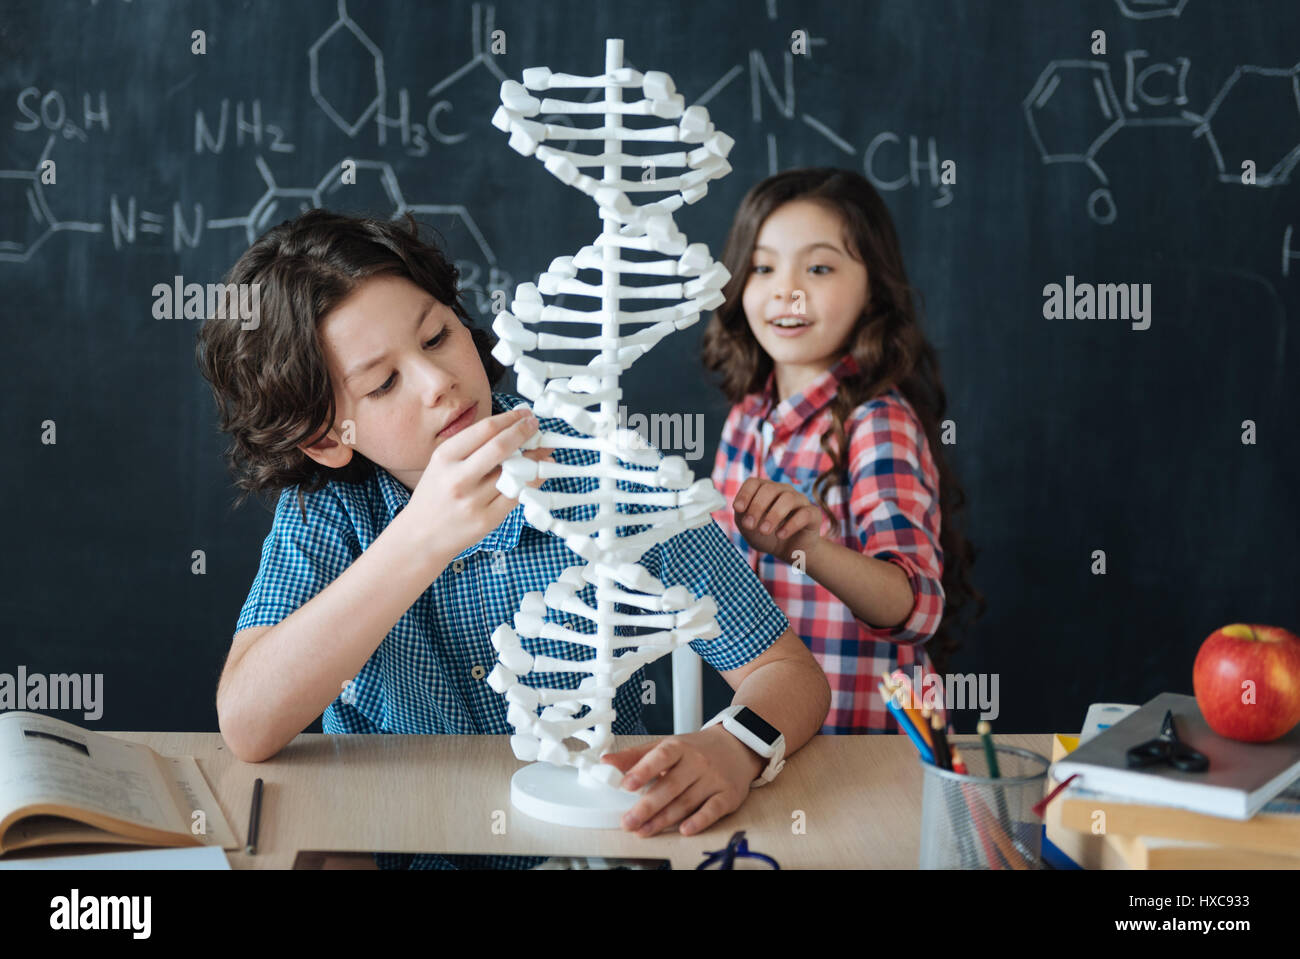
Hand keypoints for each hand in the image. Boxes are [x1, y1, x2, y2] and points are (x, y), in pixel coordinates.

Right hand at [406, 406, 553, 565]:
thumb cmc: (435, 496)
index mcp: (445, 457)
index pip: (485, 429)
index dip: (510, 418)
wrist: (421, 537)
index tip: (524, 414)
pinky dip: (533, 481)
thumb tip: (509, 429)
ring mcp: (473, 501)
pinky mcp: (487, 520)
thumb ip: (471, 447)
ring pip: (514, 472)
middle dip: (524, 432)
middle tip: (536, 425)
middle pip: (501, 446)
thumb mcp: (442, 464)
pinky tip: (540, 472)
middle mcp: (458, 477)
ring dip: (535, 457)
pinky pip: (518, 495)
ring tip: (544, 449)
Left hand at [600, 725, 763, 836]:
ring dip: (664, 819)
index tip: (626, 784)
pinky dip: (699, 820)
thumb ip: (636, 756)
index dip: (642, 770)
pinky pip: (713, 809)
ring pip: (686, 801)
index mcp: (678, 747)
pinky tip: (684, 829)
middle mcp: (697, 762)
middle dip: (647, 806)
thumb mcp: (666, 745)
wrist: (737, 747)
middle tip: (628, 822)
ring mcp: (713, 779)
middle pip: (670, 786)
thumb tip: (606, 762)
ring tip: (643, 831)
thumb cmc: (695, 749)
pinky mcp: (728, 795)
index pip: (660, 757)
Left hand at [732, 477, 823, 564]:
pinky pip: (805, 514)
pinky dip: (791, 525)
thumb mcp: (749, 529)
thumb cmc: (767, 537)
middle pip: (770, 488)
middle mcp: (783, 491)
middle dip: (757, 507)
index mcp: (765, 491)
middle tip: (749, 525)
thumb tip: (739, 509)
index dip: (745, 494)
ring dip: (773, 515)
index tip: (738, 509)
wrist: (790, 552)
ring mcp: (799, 501)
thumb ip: (742, 516)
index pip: (754, 482)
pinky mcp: (813, 514)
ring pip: (788, 498)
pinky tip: (780, 535)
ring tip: (764, 531)